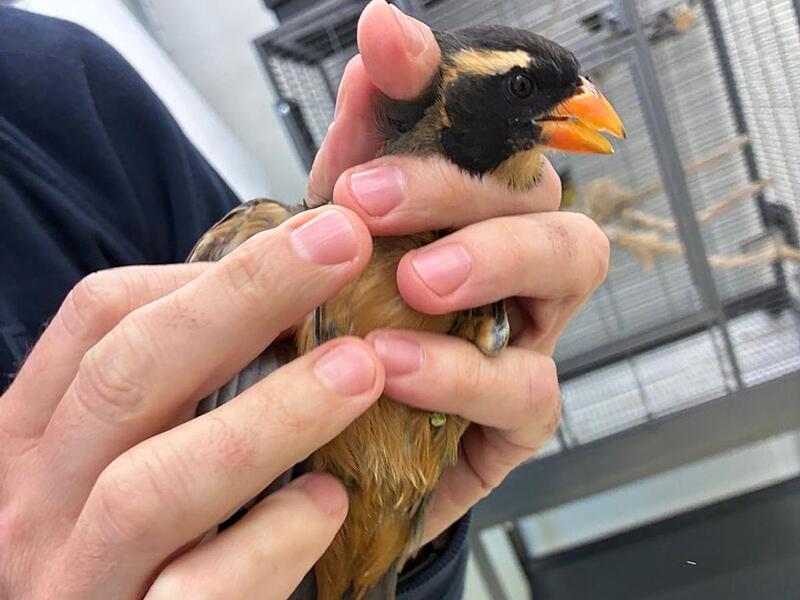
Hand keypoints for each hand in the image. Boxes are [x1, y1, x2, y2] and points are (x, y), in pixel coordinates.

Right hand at [0, 208, 384, 598]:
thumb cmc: (147, 538)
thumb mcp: (139, 445)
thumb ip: (192, 383)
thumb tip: (297, 302)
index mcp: (43, 434)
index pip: (99, 318)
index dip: (204, 270)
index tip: (304, 240)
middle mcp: (39, 504)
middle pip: (127, 375)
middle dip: (242, 300)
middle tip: (342, 247)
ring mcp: (78, 581)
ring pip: (150, 488)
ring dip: (268, 417)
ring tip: (361, 369)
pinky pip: (198, 593)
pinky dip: (270, 539)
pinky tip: (330, 500)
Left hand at [309, 0, 610, 543]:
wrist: (322, 446)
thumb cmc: (335, 333)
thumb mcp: (330, 241)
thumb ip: (357, 149)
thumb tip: (378, 41)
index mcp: (473, 212)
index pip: (486, 129)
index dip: (447, 83)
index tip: (387, 49)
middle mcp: (517, 263)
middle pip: (542, 189)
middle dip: (463, 186)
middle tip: (371, 201)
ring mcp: (530, 335)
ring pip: (575, 263)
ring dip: (494, 260)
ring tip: (412, 282)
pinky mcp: (519, 420)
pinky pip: (529, 389)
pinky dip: (464, 374)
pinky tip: (395, 370)